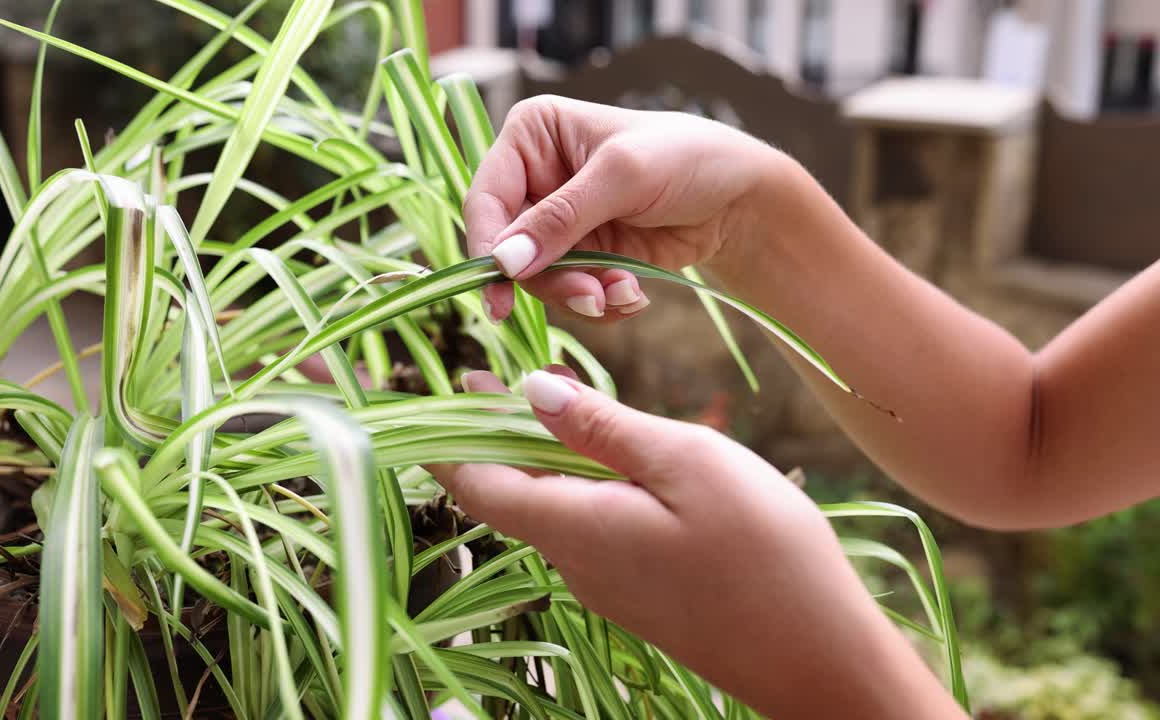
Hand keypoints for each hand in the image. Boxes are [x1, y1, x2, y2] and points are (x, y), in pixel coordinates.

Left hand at [433, 370, 962, 718]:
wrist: (819, 657)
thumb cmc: (762, 550)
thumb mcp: (685, 462)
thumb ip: (602, 427)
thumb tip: (529, 391)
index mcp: (572, 525)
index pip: (475, 483)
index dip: (448, 437)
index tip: (432, 393)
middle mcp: (575, 562)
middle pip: (512, 493)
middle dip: (499, 436)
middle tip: (497, 378)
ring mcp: (609, 585)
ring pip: (555, 509)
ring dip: (547, 458)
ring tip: (561, 403)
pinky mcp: (642, 596)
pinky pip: (592, 529)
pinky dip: (586, 487)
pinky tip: (619, 461)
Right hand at [465, 95, 781, 321]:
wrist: (740, 197)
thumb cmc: (685, 158)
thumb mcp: (621, 177)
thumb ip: (560, 219)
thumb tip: (504, 262)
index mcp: (532, 136)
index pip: (486, 197)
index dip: (488, 245)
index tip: (502, 288)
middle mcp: (536, 178)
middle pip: (508, 248)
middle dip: (549, 279)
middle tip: (588, 297)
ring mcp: (559, 222)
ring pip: (538, 279)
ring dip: (580, 294)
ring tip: (622, 294)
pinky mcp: (584, 255)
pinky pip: (570, 293)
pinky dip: (600, 302)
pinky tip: (633, 293)